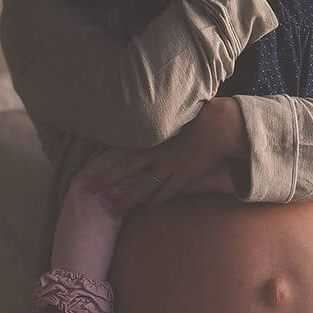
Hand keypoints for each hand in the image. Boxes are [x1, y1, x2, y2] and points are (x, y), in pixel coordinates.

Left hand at [77, 99, 237, 213]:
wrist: (224, 127)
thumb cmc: (201, 112)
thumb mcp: (175, 109)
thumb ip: (160, 113)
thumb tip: (148, 104)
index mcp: (152, 135)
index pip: (122, 148)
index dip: (104, 158)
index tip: (88, 166)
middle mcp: (157, 153)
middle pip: (126, 169)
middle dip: (106, 180)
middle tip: (88, 189)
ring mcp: (170, 167)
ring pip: (143, 187)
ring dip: (127, 198)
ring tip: (113, 208)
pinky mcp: (184, 177)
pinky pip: (167, 192)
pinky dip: (156, 200)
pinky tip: (147, 207)